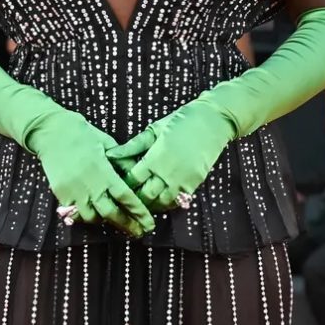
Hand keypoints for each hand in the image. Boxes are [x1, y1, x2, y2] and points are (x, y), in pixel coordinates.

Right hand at [26, 110, 153, 236]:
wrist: (51, 132)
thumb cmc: (82, 134)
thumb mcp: (107, 143)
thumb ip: (122, 162)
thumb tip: (135, 176)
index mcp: (104, 171)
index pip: (125, 197)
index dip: (139, 212)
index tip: (149, 223)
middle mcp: (89, 185)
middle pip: (111, 213)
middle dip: (127, 225)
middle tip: (139, 232)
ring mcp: (73, 192)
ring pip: (92, 217)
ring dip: (106, 221)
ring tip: (116, 221)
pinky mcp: (61, 194)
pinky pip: (76, 213)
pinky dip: (87, 215)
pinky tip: (95, 213)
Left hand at [118, 100, 236, 214]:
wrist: (214, 121)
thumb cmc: (181, 120)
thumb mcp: (155, 130)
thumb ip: (133, 145)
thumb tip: (110, 155)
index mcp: (155, 157)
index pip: (133, 179)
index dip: (124, 184)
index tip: (117, 184)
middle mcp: (168, 172)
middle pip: (145, 195)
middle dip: (135, 197)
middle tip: (126, 197)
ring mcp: (183, 180)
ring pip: (161, 202)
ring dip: (151, 203)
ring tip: (142, 201)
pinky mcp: (194, 183)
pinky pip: (177, 201)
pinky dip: (166, 203)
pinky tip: (159, 198)